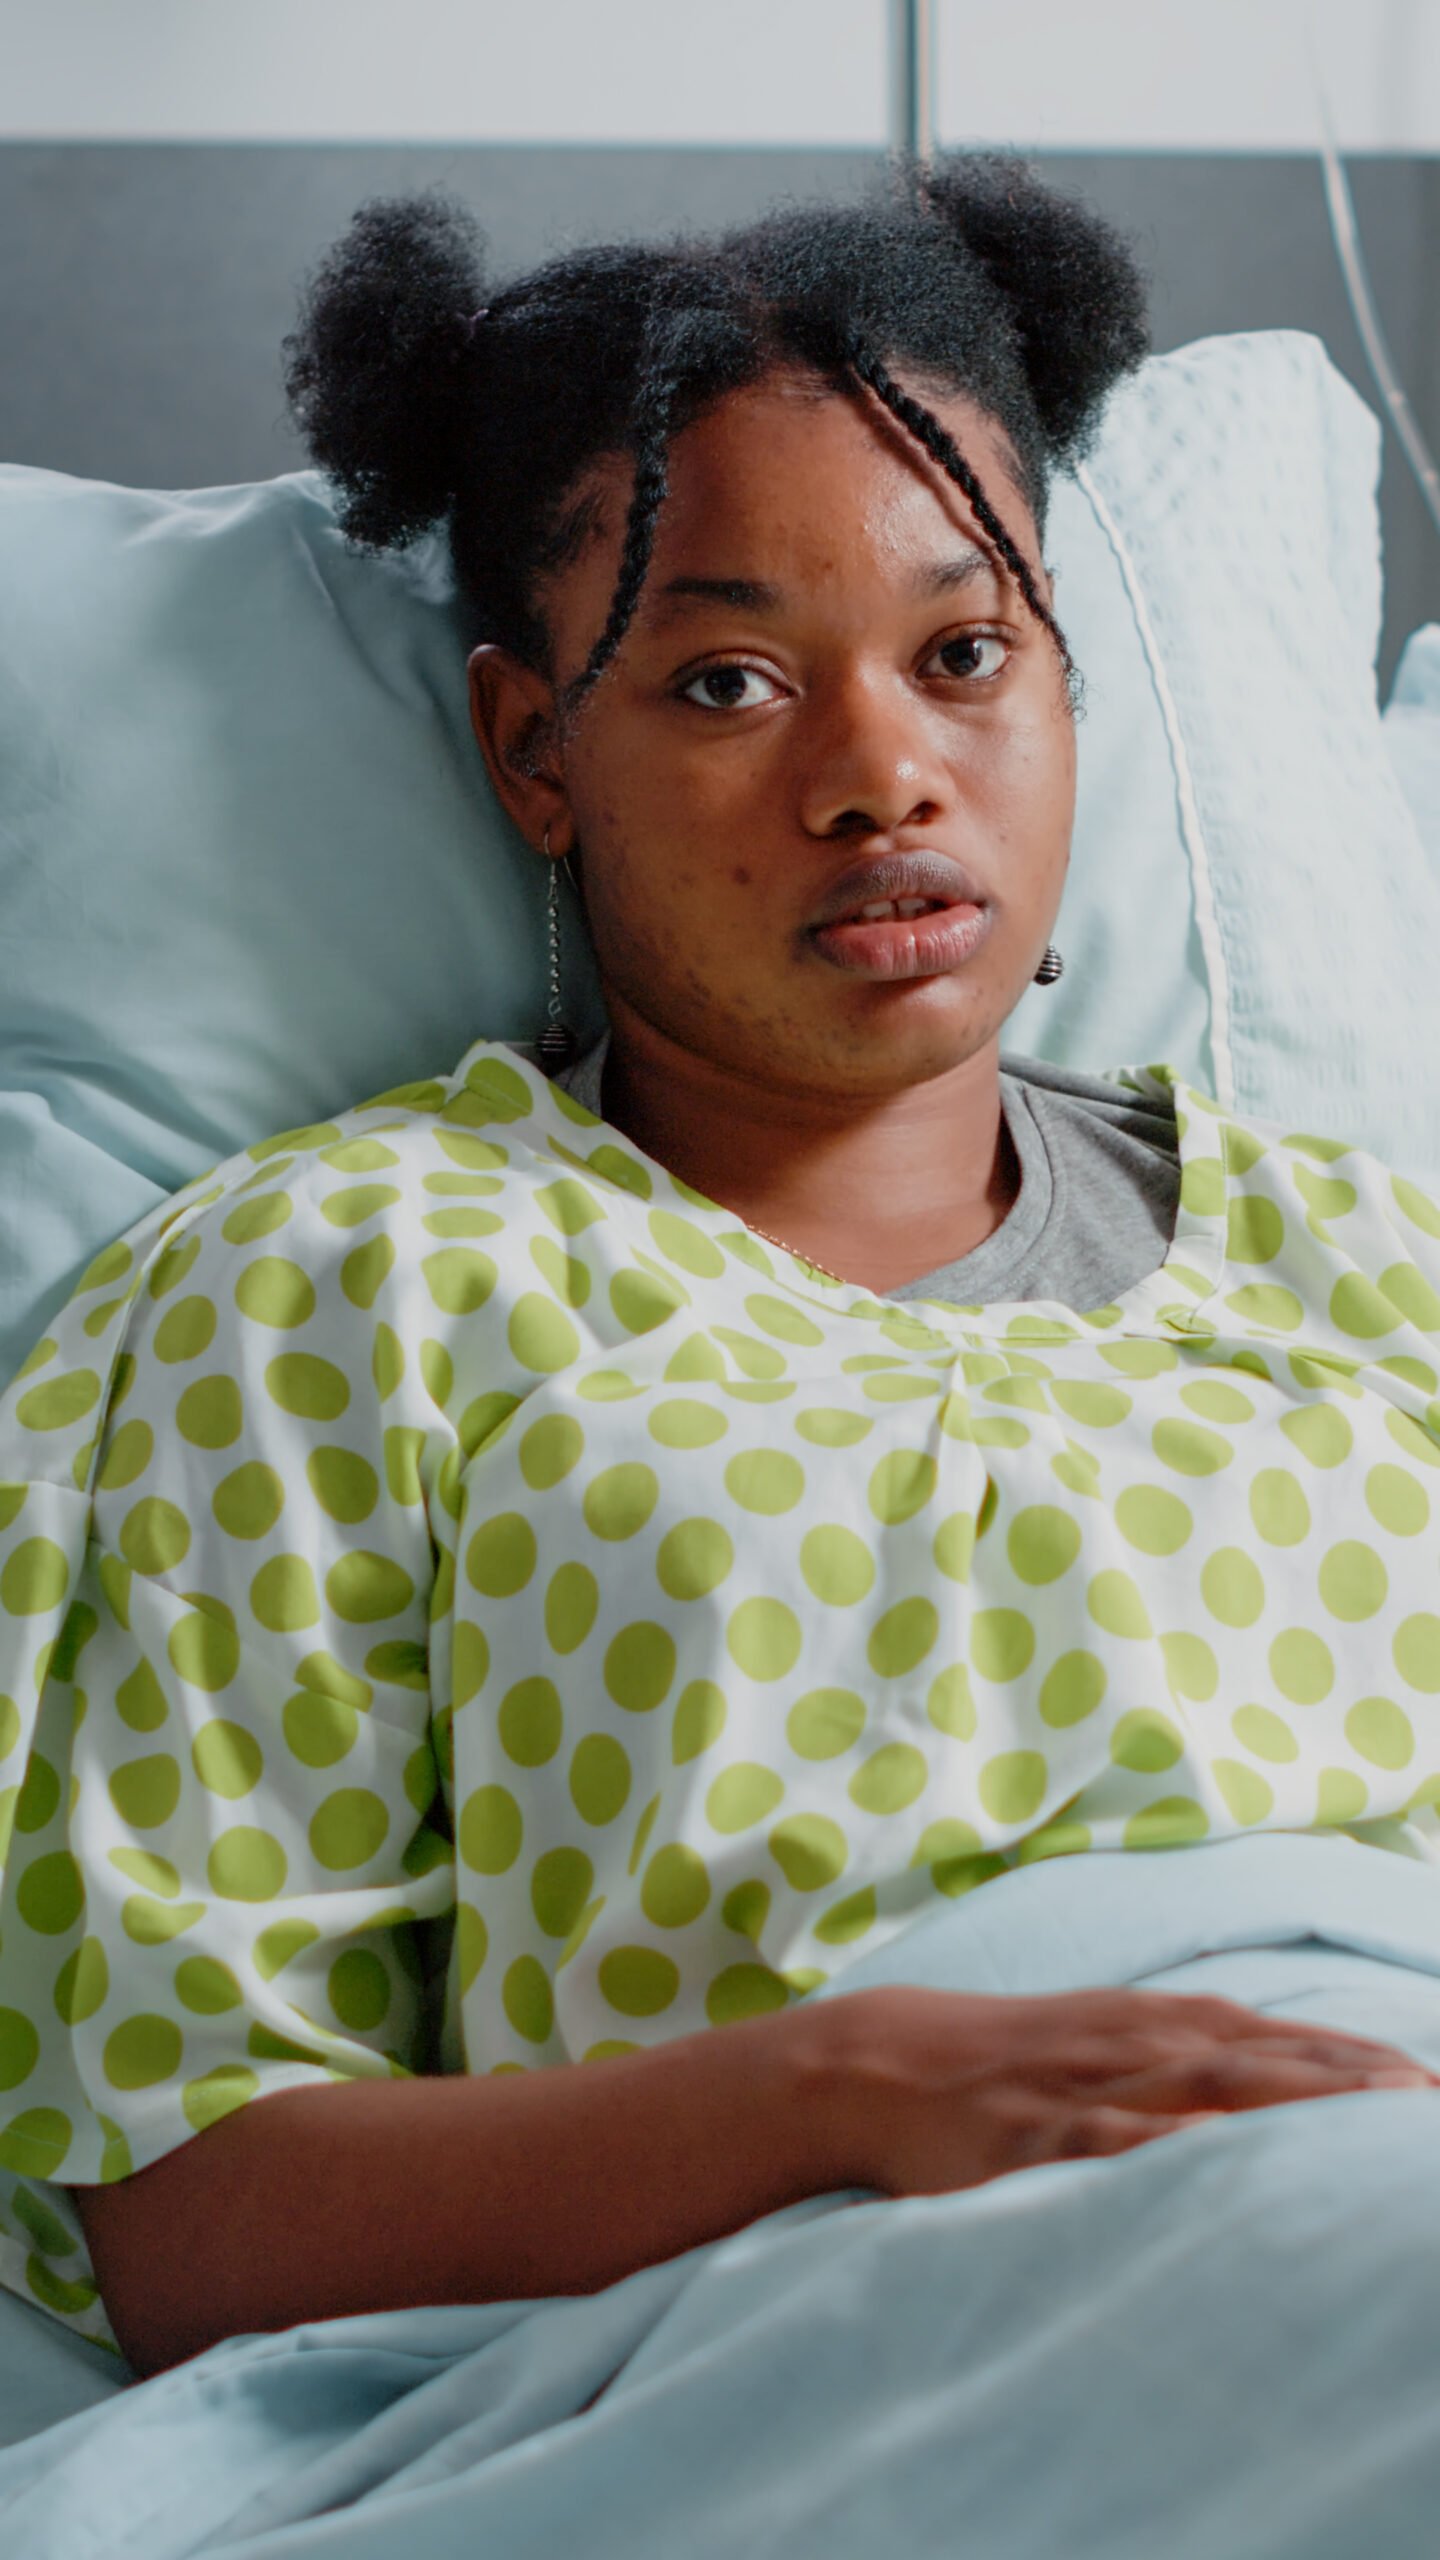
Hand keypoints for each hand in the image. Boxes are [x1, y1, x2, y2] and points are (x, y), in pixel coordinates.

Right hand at [811, 1983, 1439, 2197]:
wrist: (875, 2061)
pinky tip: (1213, 2165)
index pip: (1277, 2039)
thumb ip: (1187, 2058)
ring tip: (1365, 2123)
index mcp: (1150, 2024)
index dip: (1356, 2062)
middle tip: (1429, 2103)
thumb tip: (1289, 2083)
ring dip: (1288, 2103)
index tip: (1432, 2086)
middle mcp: (1129, 2046)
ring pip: (1199, 2093)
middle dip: (1348, 2083)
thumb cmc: (1008, 2062)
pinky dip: (1163, 2150)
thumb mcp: (1104, 2043)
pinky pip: (1105, 2146)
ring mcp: (1079, 2090)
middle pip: (1259, 2060)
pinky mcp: (1028, 2138)